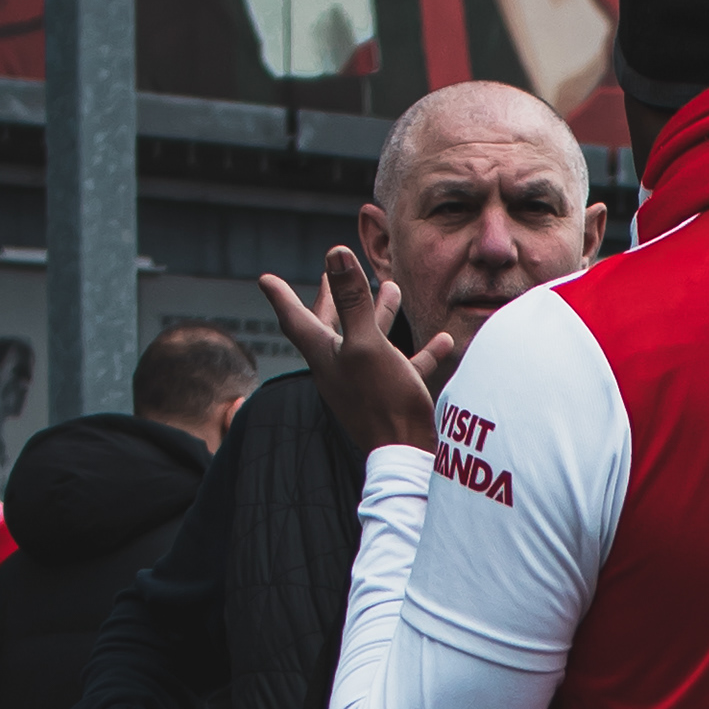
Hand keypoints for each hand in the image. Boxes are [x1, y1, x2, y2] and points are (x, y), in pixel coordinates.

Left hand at [261, 242, 449, 459]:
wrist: (406, 456)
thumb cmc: (382, 401)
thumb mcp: (366, 343)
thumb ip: (351, 300)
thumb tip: (335, 253)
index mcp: (325, 355)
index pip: (295, 320)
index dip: (281, 296)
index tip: (266, 279)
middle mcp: (340, 369)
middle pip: (330, 327)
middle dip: (333, 298)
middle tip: (331, 275)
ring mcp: (365, 384)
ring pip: (368, 341)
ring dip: (378, 314)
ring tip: (391, 288)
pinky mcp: (391, 397)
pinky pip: (404, 366)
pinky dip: (419, 350)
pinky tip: (443, 340)